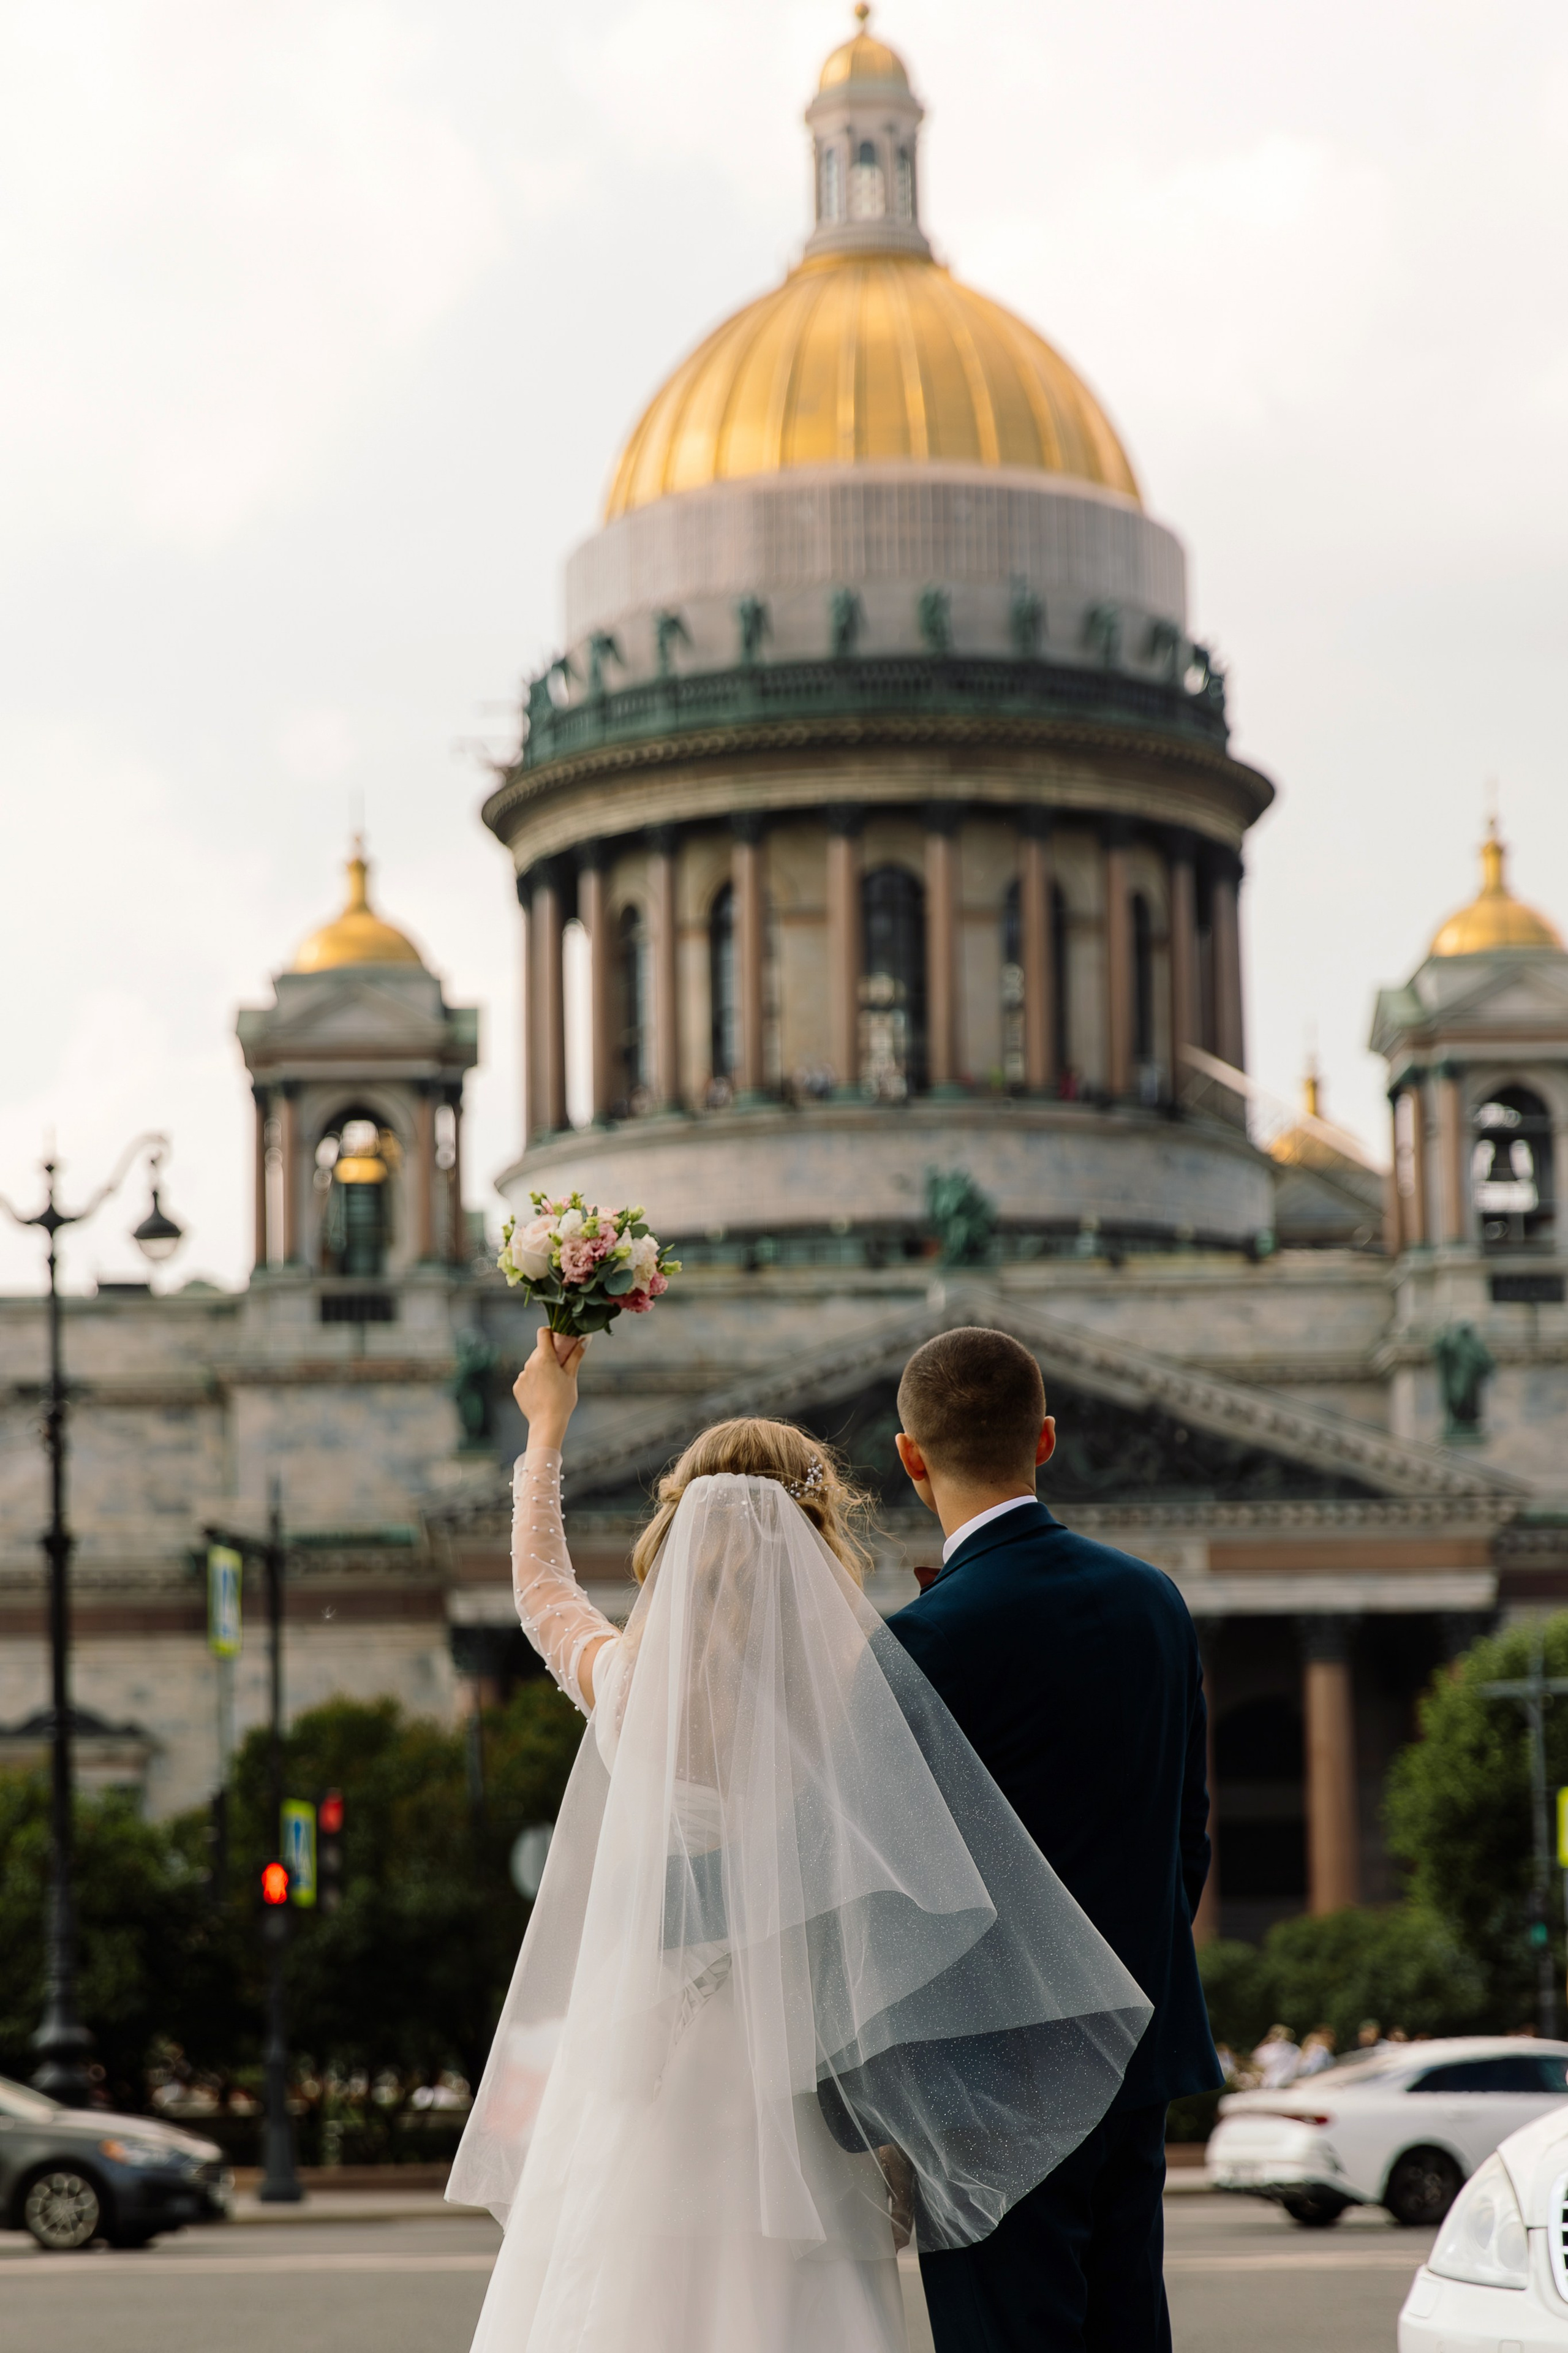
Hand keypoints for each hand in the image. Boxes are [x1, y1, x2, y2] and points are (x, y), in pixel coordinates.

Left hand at [513, 1327, 585, 1447]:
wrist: (547, 1423)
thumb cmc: (563, 1399)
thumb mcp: (572, 1375)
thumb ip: (576, 1355)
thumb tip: (585, 1338)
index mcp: (544, 1357)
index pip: (543, 1332)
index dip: (551, 1332)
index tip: (558, 1340)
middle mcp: (529, 1363)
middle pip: (539, 1351)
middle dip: (549, 1355)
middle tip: (560, 1367)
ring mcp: (521, 1376)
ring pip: (533, 1366)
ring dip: (541, 1369)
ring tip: (551, 1385)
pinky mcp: (517, 1387)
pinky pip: (526, 1378)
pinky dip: (533, 1382)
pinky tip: (542, 1393)